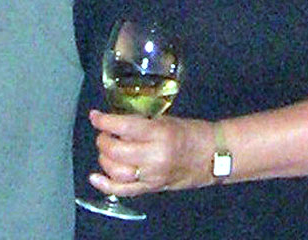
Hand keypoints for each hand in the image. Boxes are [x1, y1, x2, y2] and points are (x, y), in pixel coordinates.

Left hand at [86, 109, 214, 196]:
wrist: (213, 155)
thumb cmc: (191, 132)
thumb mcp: (165, 120)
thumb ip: (142, 123)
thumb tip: (117, 122)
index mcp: (159, 133)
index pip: (124, 127)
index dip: (105, 121)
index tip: (94, 116)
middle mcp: (154, 156)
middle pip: (117, 151)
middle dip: (103, 140)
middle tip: (103, 133)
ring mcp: (153, 175)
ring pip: (117, 171)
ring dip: (104, 159)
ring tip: (105, 150)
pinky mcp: (153, 188)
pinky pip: (125, 190)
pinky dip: (106, 185)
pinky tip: (95, 177)